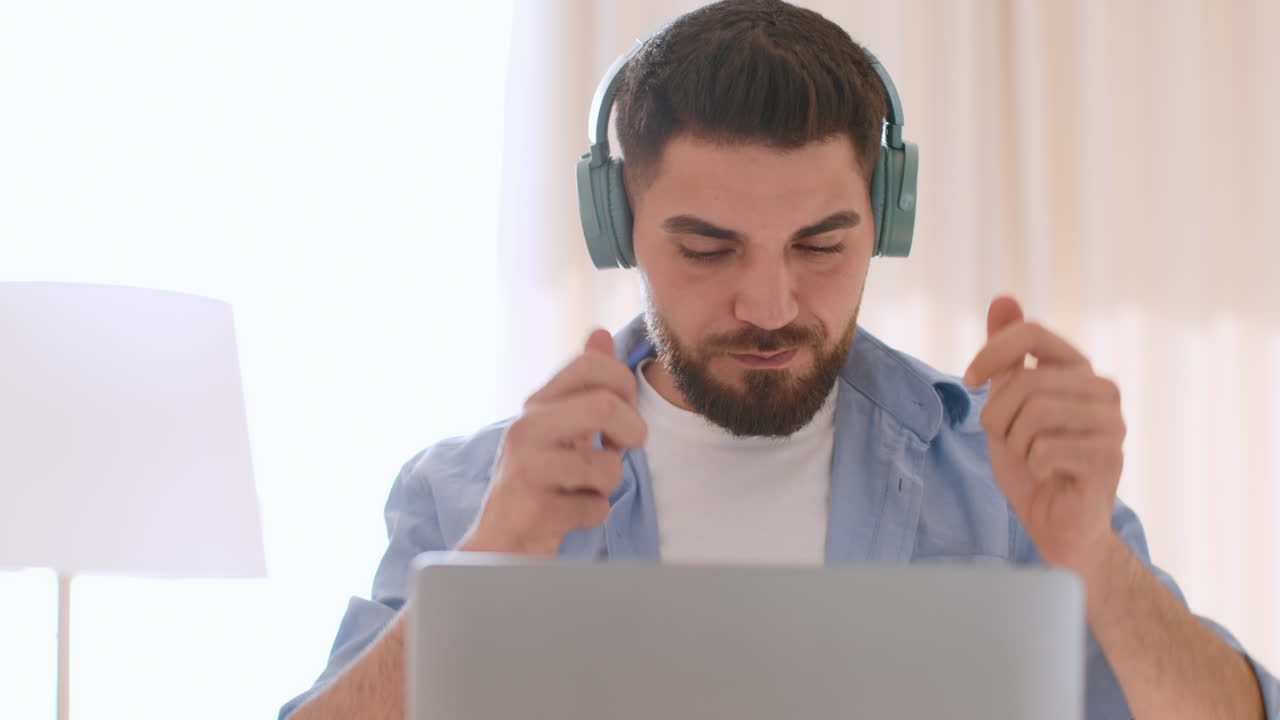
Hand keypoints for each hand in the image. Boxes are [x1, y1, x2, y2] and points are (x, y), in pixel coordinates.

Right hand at [457, 329, 646, 554]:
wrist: (501, 541)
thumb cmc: (540, 481)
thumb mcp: (559, 427)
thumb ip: (583, 383)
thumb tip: (600, 333)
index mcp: (537, 405)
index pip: (591, 366)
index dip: (624, 386)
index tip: (624, 412)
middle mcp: (525, 430)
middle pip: (604, 406)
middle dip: (631, 433)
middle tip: (621, 450)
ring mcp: (526, 469)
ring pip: (606, 466)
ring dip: (608, 484)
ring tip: (584, 488)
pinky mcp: (533, 509)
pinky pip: (596, 507)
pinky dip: (593, 515)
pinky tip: (569, 513)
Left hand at [964, 297, 1125, 574]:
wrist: (1058, 526)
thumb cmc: (1033, 466)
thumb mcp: (1006, 405)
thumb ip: (1006, 357)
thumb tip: (1003, 298)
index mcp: (1077, 369)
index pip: (1031, 332)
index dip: (992, 353)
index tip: (970, 382)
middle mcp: (1102, 389)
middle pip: (1025, 381)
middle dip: (999, 417)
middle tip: (1009, 442)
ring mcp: (1112, 423)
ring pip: (1034, 414)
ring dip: (1016, 444)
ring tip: (1032, 459)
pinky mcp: (1110, 457)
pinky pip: (1046, 450)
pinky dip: (1033, 467)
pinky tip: (1050, 477)